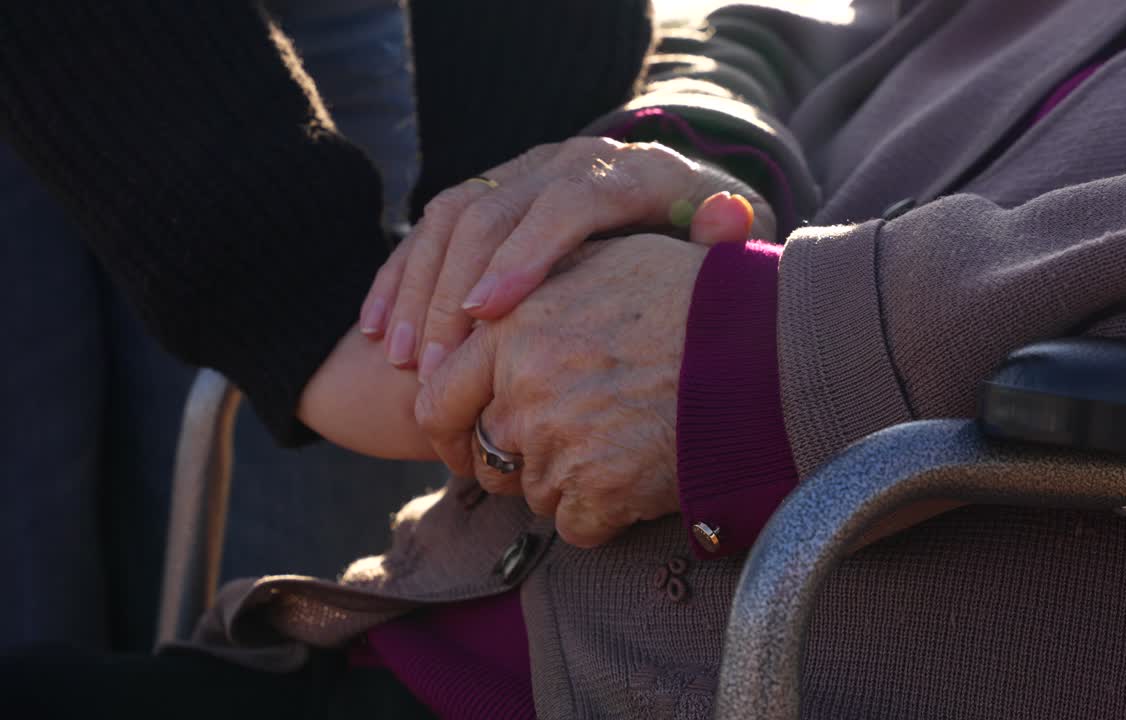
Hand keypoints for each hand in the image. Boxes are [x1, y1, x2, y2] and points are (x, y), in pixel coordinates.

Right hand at [357, 137, 771, 376]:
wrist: (672, 199)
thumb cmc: (698, 242)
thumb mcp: (723, 237)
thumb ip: (722, 235)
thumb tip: (724, 217)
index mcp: (623, 171)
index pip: (565, 203)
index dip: (523, 255)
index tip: (488, 313)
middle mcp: (563, 161)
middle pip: (493, 212)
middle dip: (454, 291)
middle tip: (434, 367)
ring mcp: (520, 172)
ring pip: (450, 218)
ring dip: (418, 291)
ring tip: (403, 360)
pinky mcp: (488, 192)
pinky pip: (428, 227)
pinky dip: (397, 279)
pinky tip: (376, 332)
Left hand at [414, 234, 704, 546]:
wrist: (761, 349)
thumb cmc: (688, 298)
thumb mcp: (602, 263)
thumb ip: (534, 289)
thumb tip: (487, 308)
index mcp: (510, 329)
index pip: (436, 401)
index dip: (449, 430)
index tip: (466, 440)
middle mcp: (522, 389)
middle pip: (484, 454)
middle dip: (515, 457)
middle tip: (562, 444)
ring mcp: (558, 446)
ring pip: (531, 492)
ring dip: (564, 482)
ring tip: (618, 445)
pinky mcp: (598, 494)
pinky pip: (576, 526)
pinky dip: (603, 514)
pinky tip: (638, 477)